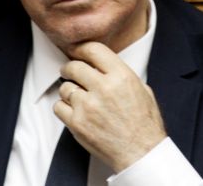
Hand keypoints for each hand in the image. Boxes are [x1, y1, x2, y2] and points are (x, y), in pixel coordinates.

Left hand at [53, 41, 166, 172]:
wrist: (141, 153)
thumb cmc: (144, 122)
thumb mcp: (141, 88)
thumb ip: (120, 73)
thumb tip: (101, 63)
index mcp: (121, 76)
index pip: (93, 49)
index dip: (82, 49)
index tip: (77, 52)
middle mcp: (103, 88)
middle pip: (74, 66)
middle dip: (69, 68)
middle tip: (69, 72)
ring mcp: (88, 106)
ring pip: (64, 87)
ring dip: (68, 90)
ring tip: (77, 97)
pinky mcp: (77, 123)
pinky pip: (58, 106)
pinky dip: (64, 108)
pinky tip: (74, 111)